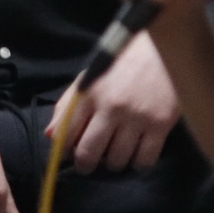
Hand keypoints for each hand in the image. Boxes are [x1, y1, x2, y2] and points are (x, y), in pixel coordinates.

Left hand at [46, 32, 180, 174]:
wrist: (163, 47)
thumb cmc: (122, 62)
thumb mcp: (90, 76)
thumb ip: (67, 105)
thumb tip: (50, 136)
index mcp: (89, 92)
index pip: (67, 133)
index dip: (65, 151)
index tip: (71, 154)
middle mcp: (111, 107)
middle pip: (89, 153)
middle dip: (85, 165)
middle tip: (89, 164)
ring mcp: (137, 117)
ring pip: (117, 160)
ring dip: (113, 163)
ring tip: (116, 154)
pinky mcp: (161, 124)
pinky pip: (145, 160)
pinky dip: (138, 163)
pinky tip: (137, 154)